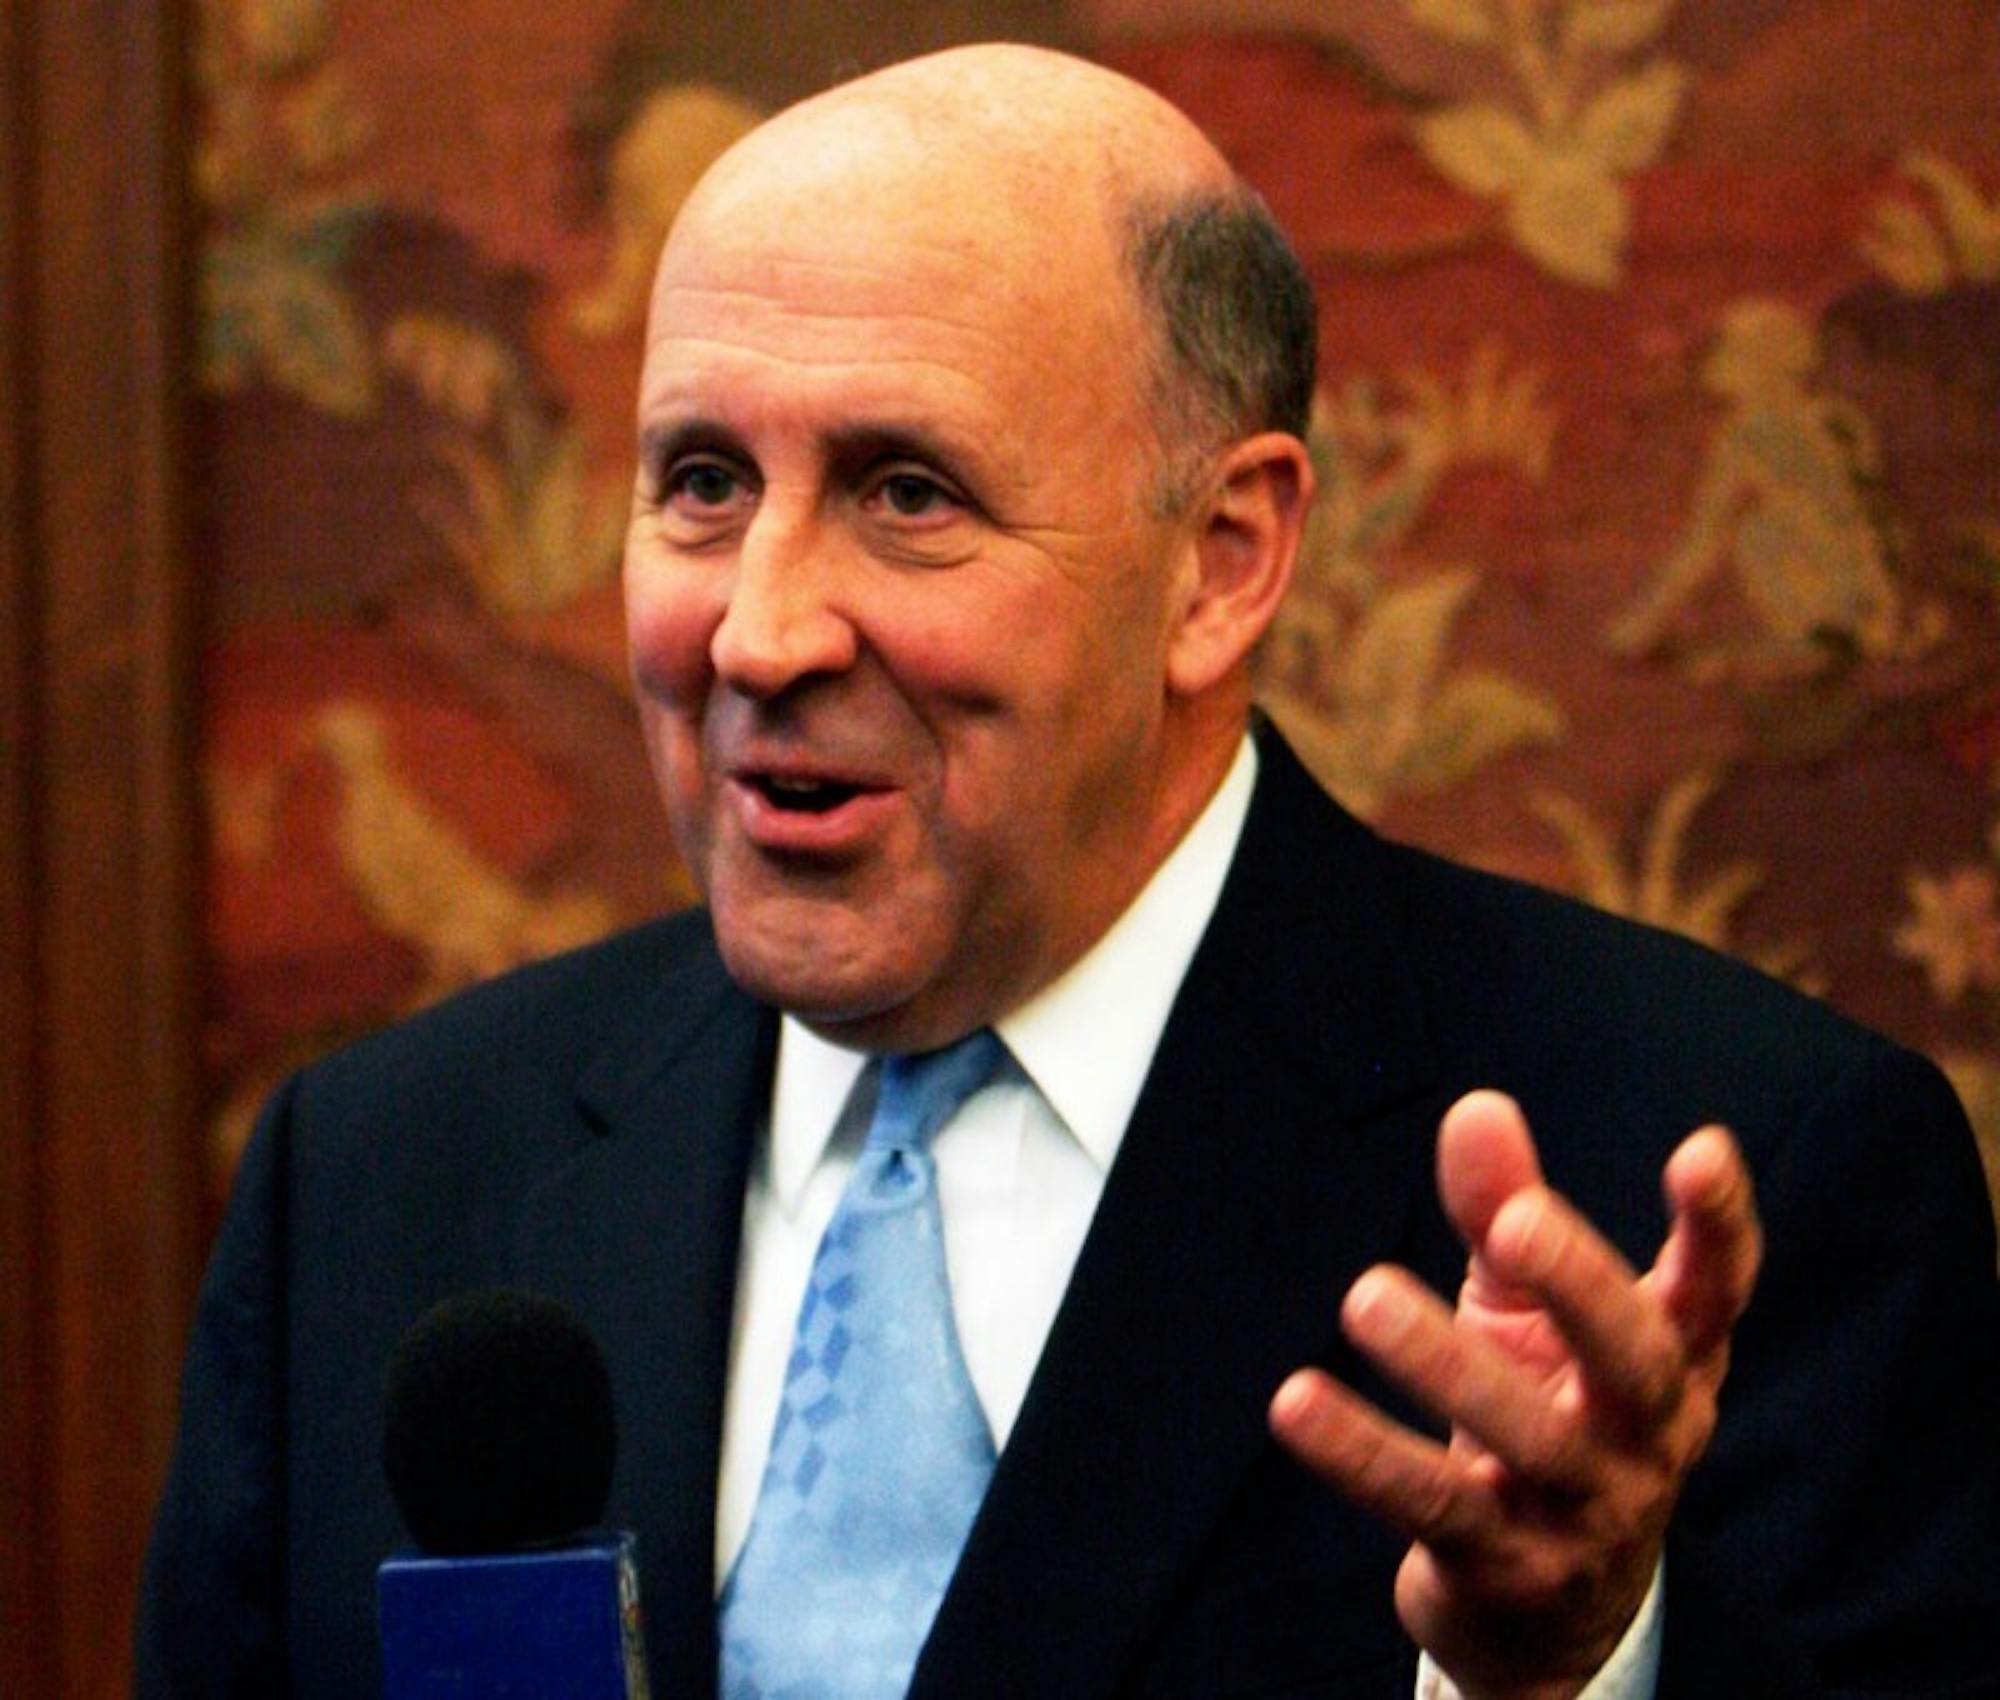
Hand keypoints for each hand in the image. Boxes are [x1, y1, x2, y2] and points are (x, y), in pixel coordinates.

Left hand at [1268, 1090, 1760, 1699]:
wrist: (1546, 1612)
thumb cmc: (1545, 1413)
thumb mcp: (1524, 1309)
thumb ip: (1504, 1209)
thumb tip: (1478, 1108)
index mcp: (1673, 1362)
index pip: (1717, 1291)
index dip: (1720, 1224)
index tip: (1701, 1148)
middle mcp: (1646, 1439)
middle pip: (1635, 1364)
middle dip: (1582, 1287)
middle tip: (1515, 1225)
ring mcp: (1582, 1512)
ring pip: (1528, 1441)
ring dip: (1445, 1367)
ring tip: (1365, 1298)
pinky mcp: (1503, 1566)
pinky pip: (1430, 1504)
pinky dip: (1362, 1453)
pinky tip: (1296, 1400)